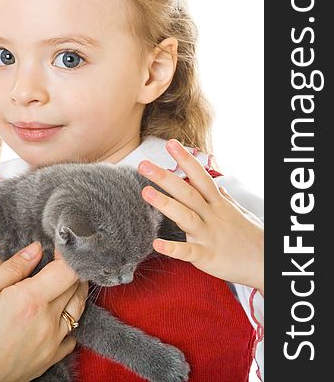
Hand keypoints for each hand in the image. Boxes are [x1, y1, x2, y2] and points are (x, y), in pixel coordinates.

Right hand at [0, 243, 87, 381]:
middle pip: (76, 288)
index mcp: (30, 301)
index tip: (56, 249)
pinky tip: (53, 314)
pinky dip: (68, 320)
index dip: (66, 255)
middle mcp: (48, 323)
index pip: (68, 271)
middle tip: (54, 261)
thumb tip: (34, 250)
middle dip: (69, 270)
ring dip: (73, 293)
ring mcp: (52, 344)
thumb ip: (10, 269)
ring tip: (57, 283)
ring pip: (78, 311)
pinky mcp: (49, 359)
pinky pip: (71, 336)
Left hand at [138, 138, 263, 295]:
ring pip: (185, 217)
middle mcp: (212, 216)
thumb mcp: (241, 214)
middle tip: (143, 164)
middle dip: (165, 177)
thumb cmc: (252, 239)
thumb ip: (225, 200)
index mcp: (219, 204)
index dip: (186, 160)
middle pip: (187, 192)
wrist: (266, 265)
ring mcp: (209, 236)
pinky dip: (172, 248)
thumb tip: (217, 187)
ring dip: (165, 204)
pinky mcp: (207, 256)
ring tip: (145, 192)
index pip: (201, 177)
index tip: (170, 143)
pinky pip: (187, 251)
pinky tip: (156, 243)